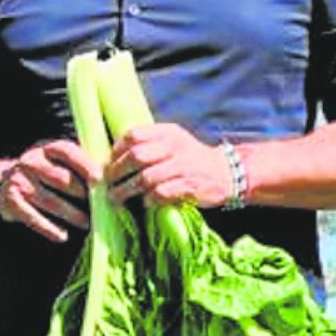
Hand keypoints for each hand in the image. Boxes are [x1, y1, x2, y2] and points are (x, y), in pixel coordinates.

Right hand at [0, 140, 98, 241]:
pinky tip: (63, 236)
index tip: (104, 181)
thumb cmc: (44, 174)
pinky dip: (49, 228)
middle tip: (102, 209)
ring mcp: (19, 181)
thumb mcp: (58, 162)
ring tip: (87, 224)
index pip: (69, 153)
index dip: (87, 166)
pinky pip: (33, 217)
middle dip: (83, 195)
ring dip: (72, 215)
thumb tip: (112, 181)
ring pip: (50, 201)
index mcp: (47, 149)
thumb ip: (81, 166)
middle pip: (62, 179)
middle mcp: (31, 162)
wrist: (4, 184)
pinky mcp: (12, 202)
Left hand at [106, 124, 229, 208]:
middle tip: (107, 182)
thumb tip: (114, 155)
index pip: (134, 135)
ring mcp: (182, 166)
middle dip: (116, 171)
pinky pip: (161, 193)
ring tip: (116, 198)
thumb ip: (149, 144)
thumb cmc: (192, 159)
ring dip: (126, 190)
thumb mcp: (174, 142)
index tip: (108, 163)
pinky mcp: (189, 186)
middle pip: (135, 157)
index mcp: (168, 133)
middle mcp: (174, 147)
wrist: (228, 173)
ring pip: (145, 178)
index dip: (116, 150)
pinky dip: (149, 199)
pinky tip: (145, 202)